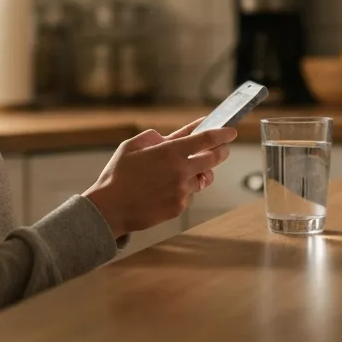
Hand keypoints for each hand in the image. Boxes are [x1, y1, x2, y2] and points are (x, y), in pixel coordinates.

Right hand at [84, 119, 236, 238]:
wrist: (110, 210)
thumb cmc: (117, 176)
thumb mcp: (131, 146)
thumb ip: (153, 138)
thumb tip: (167, 138)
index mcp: (170, 152)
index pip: (206, 139)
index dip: (222, 133)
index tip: (231, 131)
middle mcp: (181, 171)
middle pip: (213, 159)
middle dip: (222, 151)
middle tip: (222, 148)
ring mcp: (182, 191)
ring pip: (203, 178)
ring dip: (201, 172)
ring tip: (188, 170)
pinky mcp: (178, 207)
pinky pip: (188, 194)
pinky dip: (183, 189)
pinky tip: (166, 189)